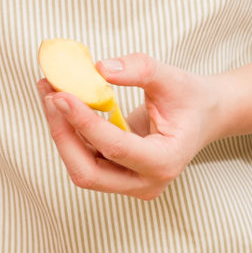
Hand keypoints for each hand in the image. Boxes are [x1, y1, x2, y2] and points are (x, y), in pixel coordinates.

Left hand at [38, 52, 226, 200]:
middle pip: (89, 172)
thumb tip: (100, 69)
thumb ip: (139, 69)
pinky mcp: (116, 176)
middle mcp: (146, 182)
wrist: (202, 115)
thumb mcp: (171, 77)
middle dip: (64, 135)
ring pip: (82, 168)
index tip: (61, 96)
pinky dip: (69, 132)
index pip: (116, 148)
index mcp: (165, 162)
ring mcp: (130, 183)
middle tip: (50, 96)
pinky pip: (85, 159)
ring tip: (49, 93)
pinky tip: (59, 102)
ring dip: (61, 132)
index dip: (84, 123)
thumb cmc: (190, 98)